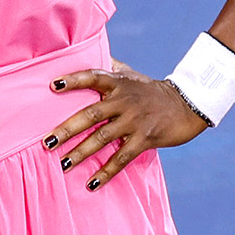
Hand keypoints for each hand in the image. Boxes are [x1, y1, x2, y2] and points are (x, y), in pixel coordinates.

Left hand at [42, 65, 207, 189]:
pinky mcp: (145, 139)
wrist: (187, 105)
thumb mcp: (131, 75)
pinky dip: (106, 172)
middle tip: (47, 142)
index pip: (93, 77)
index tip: (53, 86)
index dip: (73, 80)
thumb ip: (109, 67)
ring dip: (81, 153)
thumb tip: (88, 50)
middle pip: (91, 114)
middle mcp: (124, 101)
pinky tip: (91, 184)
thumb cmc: (151, 90)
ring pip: (103, 138)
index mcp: (118, 83)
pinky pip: (121, 158)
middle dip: (68, 129)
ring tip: (62, 165)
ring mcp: (135, 121)